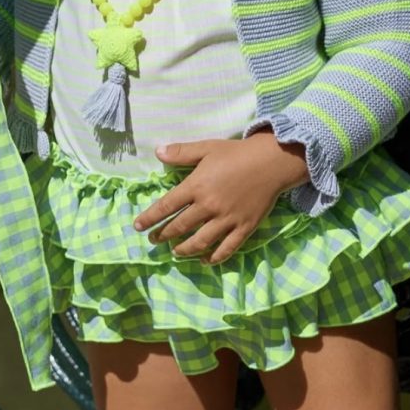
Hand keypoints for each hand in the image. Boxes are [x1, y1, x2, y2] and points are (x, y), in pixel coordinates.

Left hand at [134, 133, 308, 264]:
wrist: (270, 161)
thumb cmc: (236, 153)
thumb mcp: (206, 148)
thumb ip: (181, 153)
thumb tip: (157, 152)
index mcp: (197, 186)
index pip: (167, 206)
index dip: (150, 218)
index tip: (138, 227)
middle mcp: (209, 206)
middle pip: (180, 227)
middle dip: (163, 235)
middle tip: (154, 240)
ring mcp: (227, 219)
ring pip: (200, 242)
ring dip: (184, 249)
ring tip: (175, 252)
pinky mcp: (244, 228)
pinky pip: (226, 249)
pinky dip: (213, 258)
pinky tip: (204, 260)